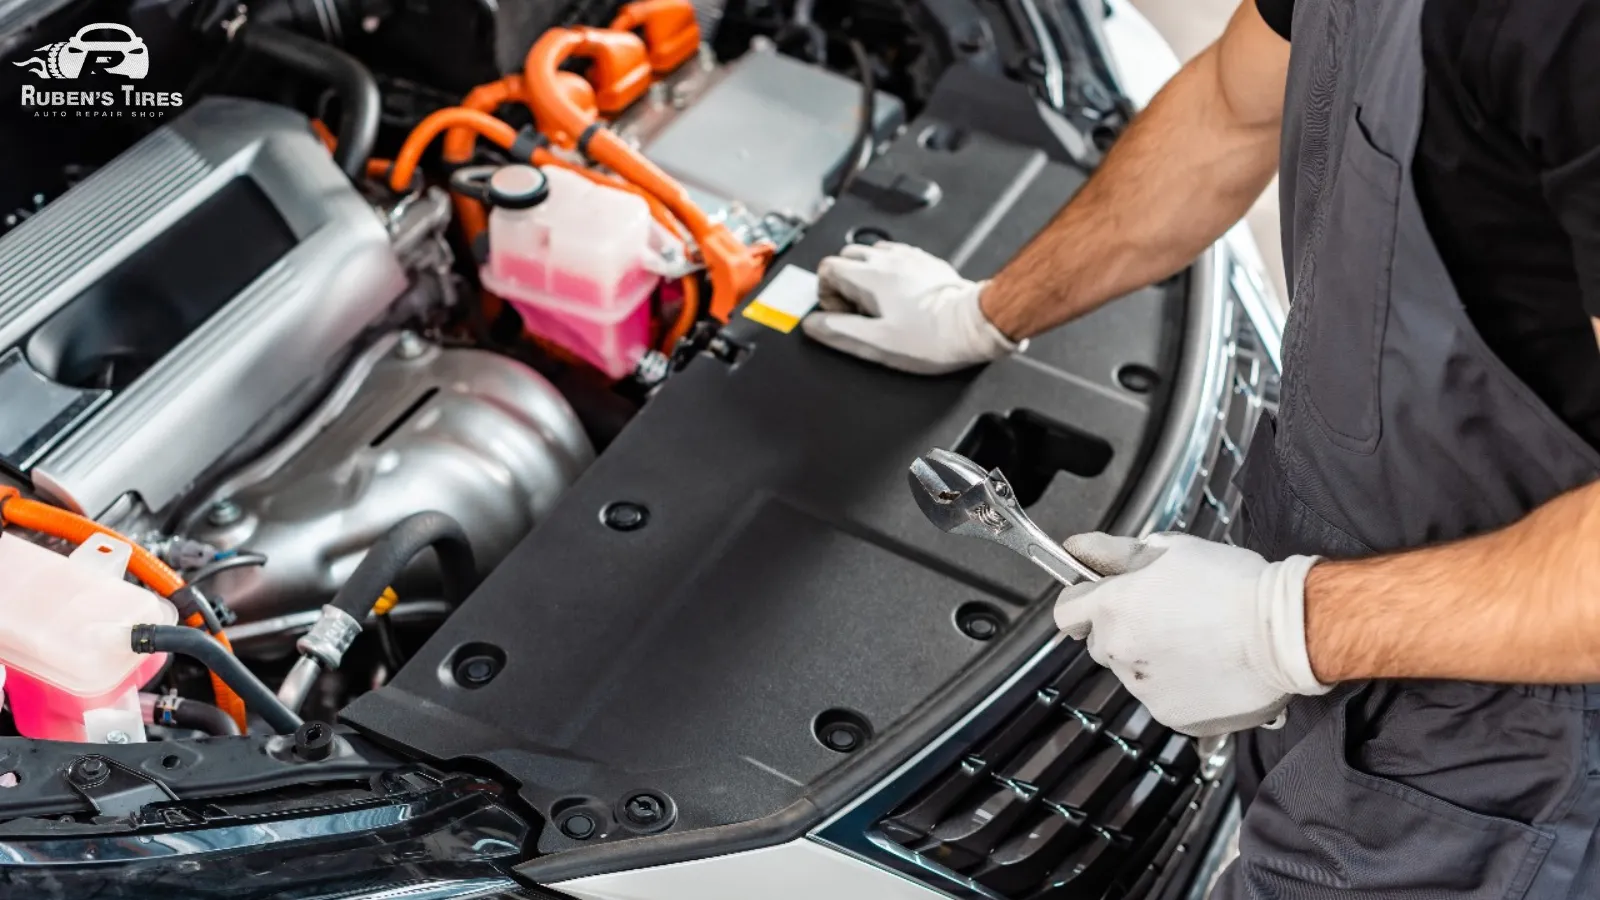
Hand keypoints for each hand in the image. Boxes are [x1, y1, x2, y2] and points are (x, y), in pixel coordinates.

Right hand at [801, 242, 1018, 374]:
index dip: (826, 294)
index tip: (841, 315)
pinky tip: (900, 297)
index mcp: (869, 277)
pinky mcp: (926, 262)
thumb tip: (814, 324)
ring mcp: (908, 258)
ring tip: (879, 305)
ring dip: (866, 276)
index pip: (826, 267)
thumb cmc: (932, 337)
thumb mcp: (876, 343)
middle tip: (858, 312)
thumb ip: (839, 331)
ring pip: (871, 254)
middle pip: (846, 257)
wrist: (974, 325)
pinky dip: (889, 272)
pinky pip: (897, 257)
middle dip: (844, 283)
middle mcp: (887, 260)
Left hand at [1053, 532, 1329, 736]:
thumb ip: (1115, 552)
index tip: (1102, 599)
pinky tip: (1207, 666)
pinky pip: (1162, 699)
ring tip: (1196, 641)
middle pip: (1101, 644)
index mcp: (1114, 609)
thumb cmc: (1234, 585)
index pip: (1066, 612)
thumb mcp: (1170, 550)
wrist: (1286, 633)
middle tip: (1166, 616)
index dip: (1083, 602)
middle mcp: (1121, 653)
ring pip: (1132, 672)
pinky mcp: (1172, 717)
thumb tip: (1078, 547)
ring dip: (1151, 659)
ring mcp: (1145, 689)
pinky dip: (1178, 687)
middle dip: (1123, 631)